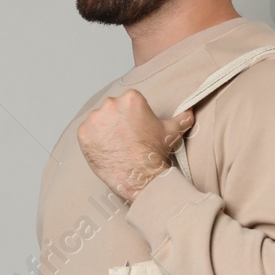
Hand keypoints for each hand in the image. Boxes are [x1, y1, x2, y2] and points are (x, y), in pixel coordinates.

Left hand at [78, 89, 194, 202]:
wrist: (141, 176)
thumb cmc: (155, 153)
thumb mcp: (172, 131)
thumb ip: (182, 117)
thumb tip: (191, 111)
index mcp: (131, 98)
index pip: (127, 103)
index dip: (132, 118)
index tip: (136, 130)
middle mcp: (111, 104)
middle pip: (111, 109)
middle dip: (116, 122)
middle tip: (126, 140)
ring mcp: (95, 119)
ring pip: (98, 121)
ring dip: (104, 130)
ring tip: (116, 146)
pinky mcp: (83, 133)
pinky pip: (86, 133)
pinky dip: (93, 141)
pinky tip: (105, 150)